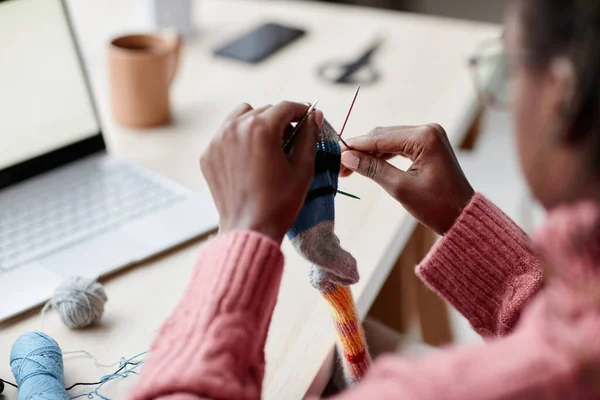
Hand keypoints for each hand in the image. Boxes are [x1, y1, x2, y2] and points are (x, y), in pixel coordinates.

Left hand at [201, 102, 323, 243]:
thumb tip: (314, 115)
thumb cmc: (280, 203)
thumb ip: (309, 136)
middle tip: (290, 138)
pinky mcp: (208, 155)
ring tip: (267, 145)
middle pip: (264, 110)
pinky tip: (249, 159)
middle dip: (279, 120)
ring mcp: (218, 141)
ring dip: (256, 124)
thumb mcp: (303, 168)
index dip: (300, 111)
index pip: (285, 107)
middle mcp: (236, 128)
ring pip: (241, 117)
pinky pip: (226, 135)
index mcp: (261, 128)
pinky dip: (239, 140)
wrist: (249, 229)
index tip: (307, 118)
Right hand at [340, 124, 473, 234]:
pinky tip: (366, 165)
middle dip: (359, 150)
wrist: (463, 217)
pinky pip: (398, 146)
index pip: (380, 138)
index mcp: (424, 137)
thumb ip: (373, 169)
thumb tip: (347, 157)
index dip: (354, 146)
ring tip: (348, 168)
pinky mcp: (428, 145)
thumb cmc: (437, 206)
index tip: (334, 155)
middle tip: (338, 165)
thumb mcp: (400, 188)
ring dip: (369, 153)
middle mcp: (428, 130)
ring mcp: (429, 136)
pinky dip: (382, 156)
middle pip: (382, 135)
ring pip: (388, 140)